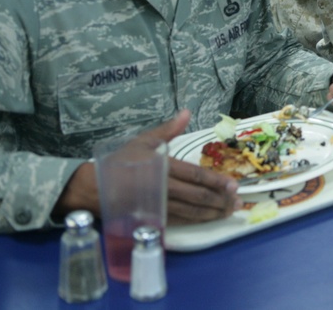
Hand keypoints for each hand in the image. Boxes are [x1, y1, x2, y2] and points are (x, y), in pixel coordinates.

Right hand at [53, 110, 241, 224]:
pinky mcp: (154, 217)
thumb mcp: (144, 140)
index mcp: (163, 167)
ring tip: (229, 211)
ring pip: (191, 211)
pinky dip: (196, 220)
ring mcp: (159, 205)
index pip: (196, 175)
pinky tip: (208, 218)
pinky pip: (180, 220)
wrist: (95, 187)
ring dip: (212, 212)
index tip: (233, 185)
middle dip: (220, 200)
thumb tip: (186, 112)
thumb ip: (168, 129)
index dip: (216, 181)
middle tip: (237, 202)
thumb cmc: (122, 161)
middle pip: (197, 196)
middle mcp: (163, 188)